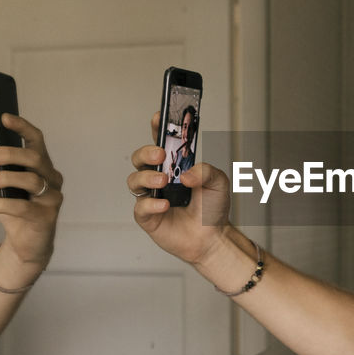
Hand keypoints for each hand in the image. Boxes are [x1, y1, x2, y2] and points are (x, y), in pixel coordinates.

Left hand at [0, 113, 61, 269]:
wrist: (27, 244)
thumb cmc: (15, 211)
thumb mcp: (0, 189)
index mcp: (42, 167)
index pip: (37, 141)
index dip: (22, 127)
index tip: (4, 118)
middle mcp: (52, 179)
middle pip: (35, 158)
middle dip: (9, 154)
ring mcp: (52, 198)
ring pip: (31, 180)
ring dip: (4, 178)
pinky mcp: (47, 217)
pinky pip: (23, 207)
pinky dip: (0, 204)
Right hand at [127, 112, 231, 263]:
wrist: (213, 237)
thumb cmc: (212, 208)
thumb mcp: (219, 182)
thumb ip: (206, 171)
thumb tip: (186, 174)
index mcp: (174, 165)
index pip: (161, 141)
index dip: (157, 128)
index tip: (159, 117)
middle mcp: (159, 178)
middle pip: (140, 159)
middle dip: (146, 153)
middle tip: (160, 155)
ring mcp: (151, 197)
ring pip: (134, 180)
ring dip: (147, 177)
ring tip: (164, 181)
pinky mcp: (148, 217)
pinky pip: (140, 207)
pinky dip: (150, 204)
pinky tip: (165, 205)